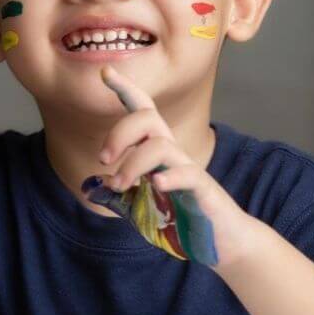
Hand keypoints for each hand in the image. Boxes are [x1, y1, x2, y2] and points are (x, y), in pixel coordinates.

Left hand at [83, 66, 263, 267]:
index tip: (105, 71)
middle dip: (120, 132)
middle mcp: (173, 155)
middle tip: (103, 159)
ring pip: (161, 145)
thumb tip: (92, 184)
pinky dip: (170, 177)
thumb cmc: (182, 221)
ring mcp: (189, 171)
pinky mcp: (204, 191)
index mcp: (158, 153)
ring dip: (133, 163)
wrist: (221, 243)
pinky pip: (189, 174)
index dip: (126, 89)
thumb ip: (118, 196)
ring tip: (120, 185)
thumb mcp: (141, 208)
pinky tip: (156, 186)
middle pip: (149, 119)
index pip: (143, 112)